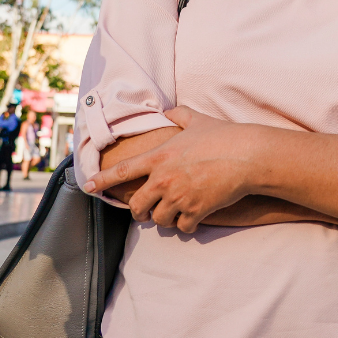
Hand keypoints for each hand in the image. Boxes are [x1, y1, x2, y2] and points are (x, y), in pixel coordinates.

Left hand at [83, 107, 258, 232]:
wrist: (247, 155)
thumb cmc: (223, 135)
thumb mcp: (197, 119)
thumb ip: (179, 115)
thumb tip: (169, 110)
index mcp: (159, 157)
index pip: (122, 171)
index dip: (103, 181)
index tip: (89, 188)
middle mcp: (164, 179)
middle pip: (137, 207)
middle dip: (140, 212)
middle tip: (146, 213)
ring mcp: (179, 197)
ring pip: (159, 220)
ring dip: (165, 219)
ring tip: (174, 213)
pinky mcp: (196, 211)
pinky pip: (182, 227)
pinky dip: (186, 225)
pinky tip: (194, 218)